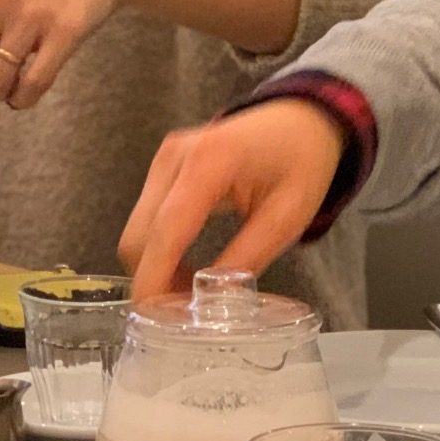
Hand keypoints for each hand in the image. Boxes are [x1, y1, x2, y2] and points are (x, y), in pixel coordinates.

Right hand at [119, 99, 346, 298]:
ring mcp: (164, 159)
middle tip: (185, 315)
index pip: (166, 232)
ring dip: (155, 267)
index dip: (155, 281)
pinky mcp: (163, 168)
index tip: (156, 321)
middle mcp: (175, 157)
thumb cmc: (301, 162)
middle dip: (153, 280)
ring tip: (191, 295)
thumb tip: (212, 302)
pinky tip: (187, 268)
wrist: (299, 119)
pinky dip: (160, 250)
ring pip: (138, 231)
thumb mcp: (287, 217)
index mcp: (210, 162)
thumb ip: (247, 258)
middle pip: (139, 236)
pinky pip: (147, 219)